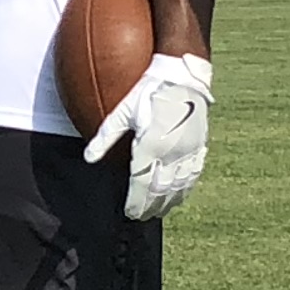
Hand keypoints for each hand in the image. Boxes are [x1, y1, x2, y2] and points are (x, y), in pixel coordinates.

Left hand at [82, 52, 211, 223]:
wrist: (184, 72)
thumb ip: (105, 136)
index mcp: (151, 145)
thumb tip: (88, 158)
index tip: (129, 212)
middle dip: (151, 206)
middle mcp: (172, 151)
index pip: (141, 183)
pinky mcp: (200, 144)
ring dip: (169, 201)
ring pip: (180, 185)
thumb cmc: (149, 87)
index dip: (136, 201)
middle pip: (161, 189)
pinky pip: (194, 172)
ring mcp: (189, 149)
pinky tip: (180, 193)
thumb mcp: (124, 110)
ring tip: (160, 211)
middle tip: (142, 217)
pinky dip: (186, 187)